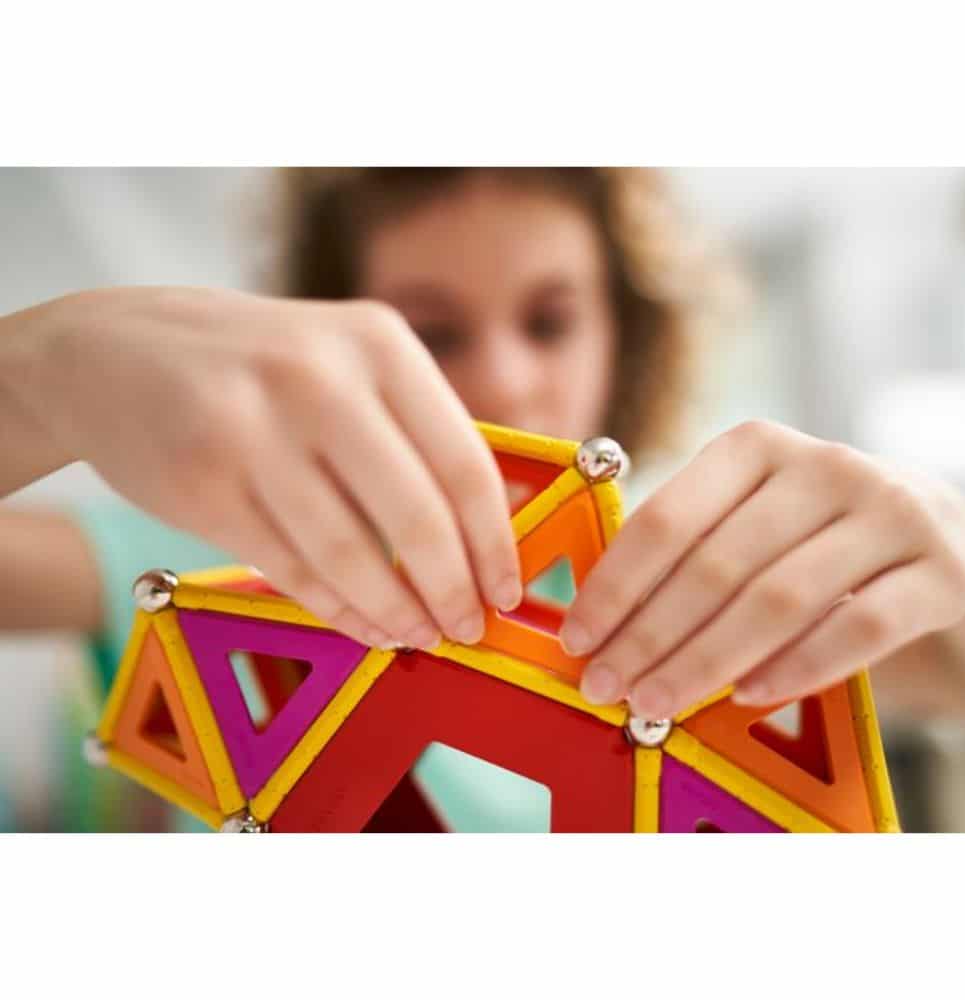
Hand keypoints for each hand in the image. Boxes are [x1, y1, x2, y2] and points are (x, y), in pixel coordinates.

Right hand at [7, 287, 521, 648]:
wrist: (113, 350)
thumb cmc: (260, 366)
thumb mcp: (347, 362)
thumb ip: (416, 430)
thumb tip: (495, 525)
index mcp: (378, 343)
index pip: (464, 461)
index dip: (494, 542)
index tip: (506, 591)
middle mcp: (319, 376)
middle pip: (416, 514)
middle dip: (452, 589)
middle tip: (466, 628)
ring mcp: (252, 428)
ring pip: (349, 552)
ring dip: (394, 610)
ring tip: (416, 635)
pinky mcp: (201, 481)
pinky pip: (289, 566)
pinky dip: (335, 608)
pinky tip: (362, 624)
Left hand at [560, 420, 964, 717]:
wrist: (939, 536)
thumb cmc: (812, 536)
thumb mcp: (749, 518)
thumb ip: (688, 555)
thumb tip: (601, 630)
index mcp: (754, 447)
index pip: (666, 519)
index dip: (614, 586)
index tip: (576, 641)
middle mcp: (823, 465)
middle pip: (715, 565)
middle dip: (648, 636)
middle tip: (605, 687)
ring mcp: (890, 512)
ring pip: (778, 599)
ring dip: (705, 662)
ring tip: (656, 702)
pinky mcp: (941, 569)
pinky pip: (859, 629)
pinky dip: (796, 668)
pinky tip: (748, 696)